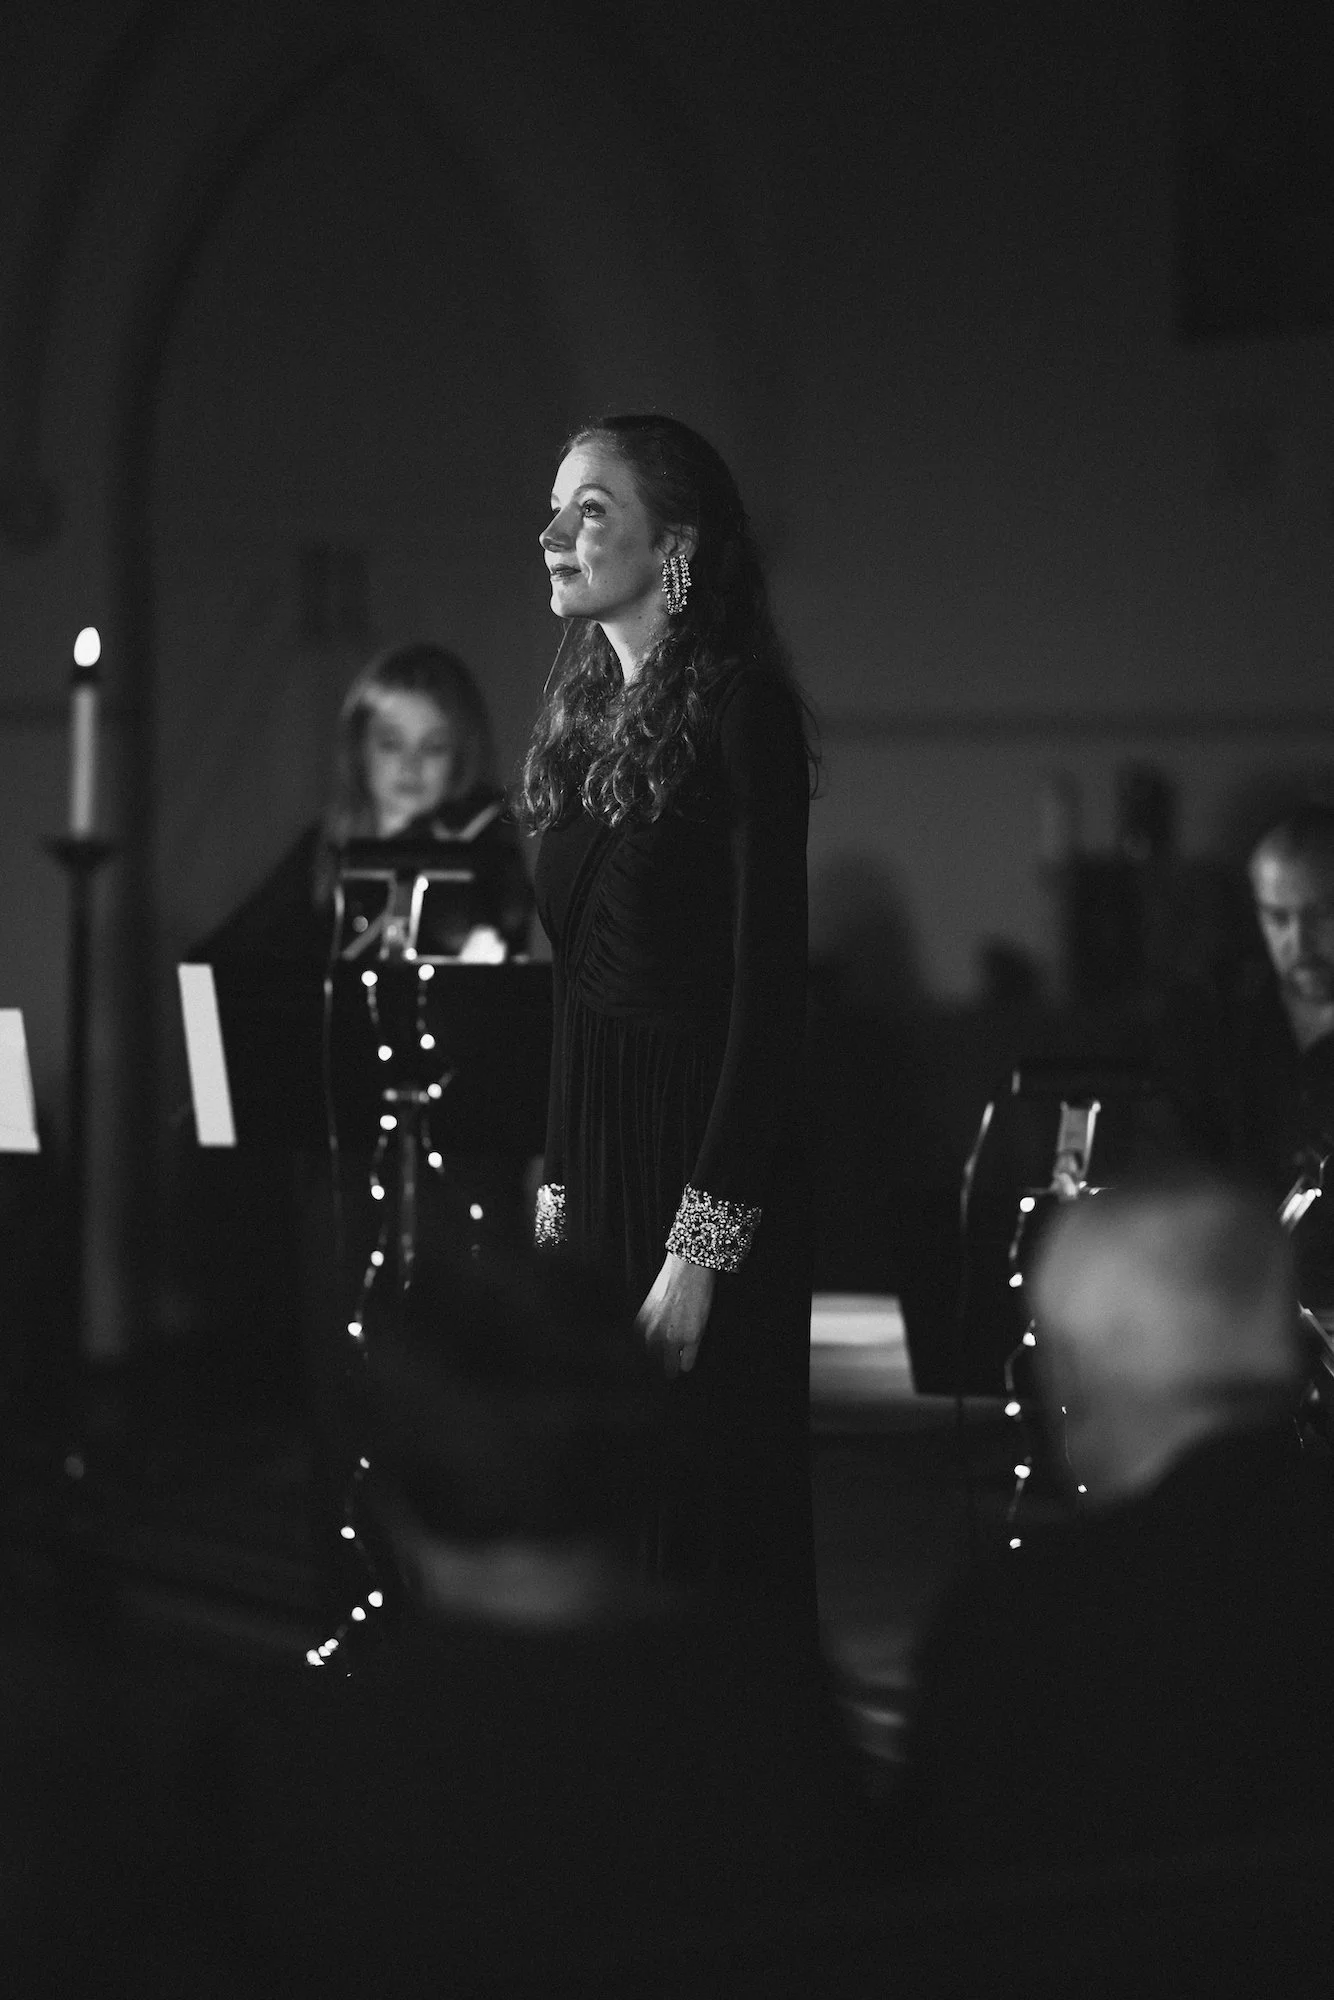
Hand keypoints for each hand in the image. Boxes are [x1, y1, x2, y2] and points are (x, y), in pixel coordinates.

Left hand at [635, 1251, 716, 1378]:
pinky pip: (686, 1365)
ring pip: (670, 1369)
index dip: (648, 1360)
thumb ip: (648, 1329)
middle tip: (668, 1361)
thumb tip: (654, 1350)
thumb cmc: (670, 1284)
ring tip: (678, 1361)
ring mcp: (671, 1338)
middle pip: (653, 1366)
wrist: (687, 1269)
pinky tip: (687, 1357)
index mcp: (638, 1328)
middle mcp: (651, 1336)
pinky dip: (687, 1364)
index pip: (639, 1358)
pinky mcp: (691, 1338)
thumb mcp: (650, 1309)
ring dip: (674, 1366)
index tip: (655, 1361)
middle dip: (661, 1365)